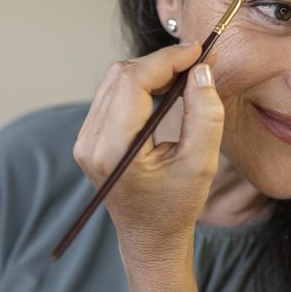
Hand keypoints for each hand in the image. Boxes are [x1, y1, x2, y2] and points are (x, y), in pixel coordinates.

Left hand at [73, 42, 223, 273]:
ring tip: (184, 77)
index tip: (198, 52)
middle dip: (159, 63)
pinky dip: (139, 85)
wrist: (150, 239)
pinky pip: (111, 95)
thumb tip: (201, 71)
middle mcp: (90, 142)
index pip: (132, 81)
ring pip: (114, 81)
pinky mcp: (90, 139)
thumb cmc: (176, 207)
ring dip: (149, 72)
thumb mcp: (201, 163)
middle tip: (196, 65)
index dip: (166, 60)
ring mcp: (85, 140)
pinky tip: (164, 92)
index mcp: (112, 149)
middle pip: (120, 75)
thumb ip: (205, 114)